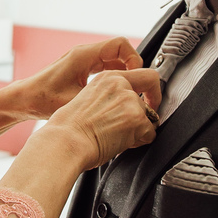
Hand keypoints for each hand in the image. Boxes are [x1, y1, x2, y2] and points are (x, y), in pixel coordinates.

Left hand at [21, 37, 144, 118]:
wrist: (24, 100)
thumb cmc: (41, 98)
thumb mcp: (74, 100)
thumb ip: (101, 98)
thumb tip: (124, 103)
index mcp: (84, 56)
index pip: (120, 44)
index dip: (134, 58)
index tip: (137, 76)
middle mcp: (84, 55)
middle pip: (120, 52)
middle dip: (133, 68)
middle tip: (137, 87)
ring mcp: (83, 62)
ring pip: (113, 61)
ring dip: (124, 75)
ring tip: (129, 92)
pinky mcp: (81, 70)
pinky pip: (105, 69)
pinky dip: (114, 79)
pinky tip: (114, 95)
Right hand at [40, 68, 160, 169]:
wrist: (66, 141)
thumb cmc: (69, 129)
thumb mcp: (88, 100)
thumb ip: (109, 98)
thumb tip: (120, 109)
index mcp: (107, 78)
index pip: (143, 73)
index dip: (151, 88)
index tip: (150, 98)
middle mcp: (121, 85)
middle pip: (151, 93)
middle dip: (151, 108)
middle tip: (146, 120)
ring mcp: (130, 101)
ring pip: (149, 117)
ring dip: (139, 129)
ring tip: (119, 137)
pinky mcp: (136, 119)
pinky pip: (150, 133)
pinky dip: (140, 141)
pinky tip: (122, 144)